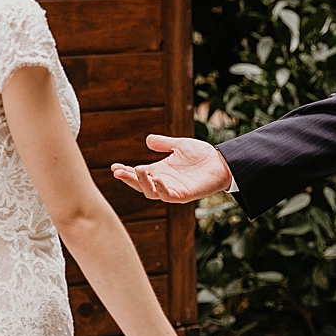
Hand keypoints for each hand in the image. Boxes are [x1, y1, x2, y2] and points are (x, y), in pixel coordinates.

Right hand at [111, 135, 232, 203]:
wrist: (222, 163)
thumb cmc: (202, 155)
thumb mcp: (179, 145)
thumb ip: (164, 143)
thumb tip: (148, 139)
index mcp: (160, 171)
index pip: (138, 173)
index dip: (126, 171)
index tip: (113, 167)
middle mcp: (164, 182)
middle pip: (141, 184)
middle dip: (129, 179)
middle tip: (118, 171)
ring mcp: (173, 190)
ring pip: (151, 192)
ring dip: (143, 183)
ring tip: (137, 170)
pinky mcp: (184, 195)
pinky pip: (169, 196)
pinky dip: (161, 189)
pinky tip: (157, 179)